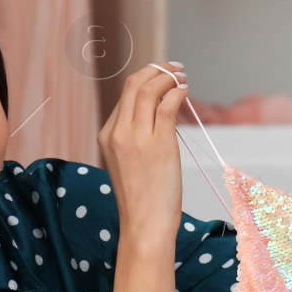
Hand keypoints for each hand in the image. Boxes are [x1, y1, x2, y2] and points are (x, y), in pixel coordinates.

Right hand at [98, 61, 187, 253]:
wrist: (144, 224)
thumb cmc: (142, 198)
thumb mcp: (128, 162)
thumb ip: (136, 137)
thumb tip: (161, 111)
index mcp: (107, 136)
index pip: (125, 96)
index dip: (146, 80)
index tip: (162, 76)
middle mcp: (118, 133)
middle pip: (134, 85)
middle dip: (156, 69)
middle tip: (174, 67)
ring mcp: (137, 138)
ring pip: (150, 91)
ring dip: (169, 77)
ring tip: (182, 75)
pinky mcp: (159, 145)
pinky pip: (168, 106)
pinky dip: (178, 93)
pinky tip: (185, 91)